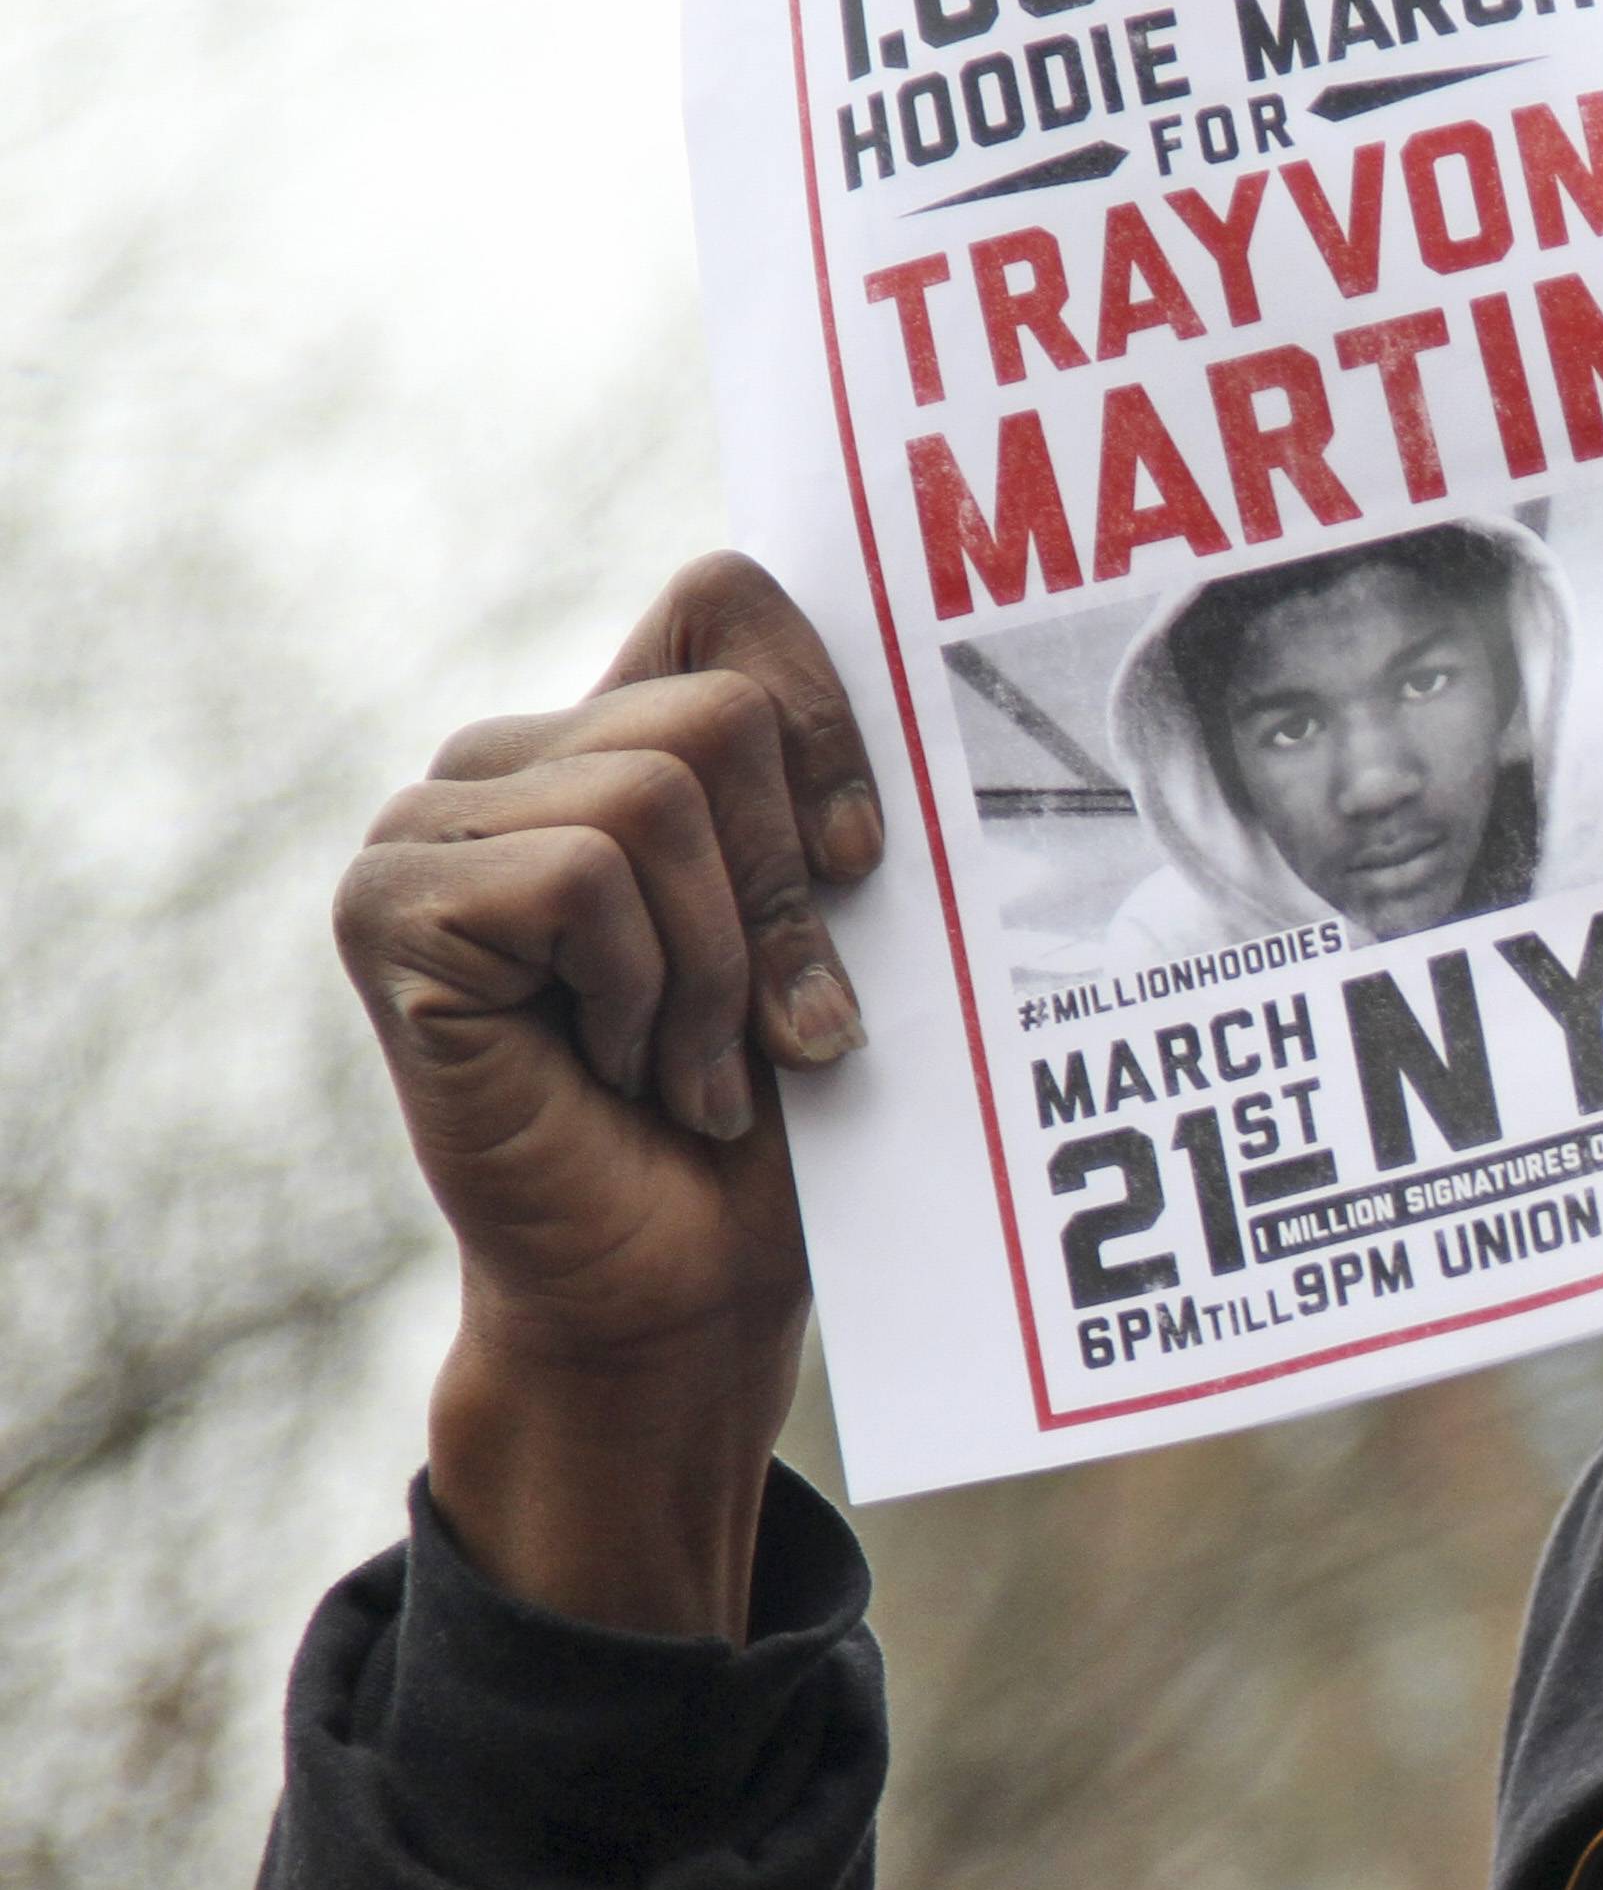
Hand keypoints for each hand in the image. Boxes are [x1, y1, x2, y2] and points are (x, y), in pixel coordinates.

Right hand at [331, 554, 882, 1635]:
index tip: (866, 863)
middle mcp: (504, 764)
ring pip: (655, 792)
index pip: (722, 599)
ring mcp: (427, 830)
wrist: (688, 1289)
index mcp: (611, 743)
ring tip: (695, 1064)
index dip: (823, 715)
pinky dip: (644, 989)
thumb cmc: (778, 1125)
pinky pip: (581, 874)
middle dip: (787, 893)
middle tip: (778, 1025)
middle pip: (715, 715)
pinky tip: (624, 1071)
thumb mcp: (838, 935)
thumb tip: (924, 652)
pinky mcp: (390, 906)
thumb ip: (831, 798)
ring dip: (717, 964)